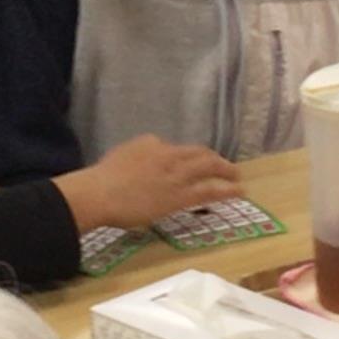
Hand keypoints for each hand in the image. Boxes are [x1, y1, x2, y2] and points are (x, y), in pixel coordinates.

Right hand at [57, 135, 241, 233]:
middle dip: (213, 158)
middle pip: (198, 152)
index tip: (189, 165)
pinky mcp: (181, 195)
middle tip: (223, 165)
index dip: (184, 158)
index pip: (174, 148)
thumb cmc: (101, 180)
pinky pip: (210, 190)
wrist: (101, 193)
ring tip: (237, 176)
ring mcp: (177, 174)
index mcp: (151, 143)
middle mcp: (168, 154)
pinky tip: (238, 191)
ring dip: (226, 170)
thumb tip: (140, 164)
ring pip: (209, 167)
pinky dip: (227, 189)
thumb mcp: (120, 157)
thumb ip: (135, 158)